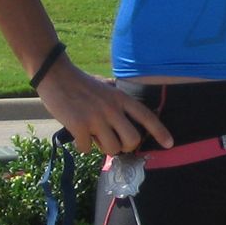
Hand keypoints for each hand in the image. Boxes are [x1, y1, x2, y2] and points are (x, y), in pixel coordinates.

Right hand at [37, 59, 171, 156]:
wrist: (56, 75)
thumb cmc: (81, 83)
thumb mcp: (107, 87)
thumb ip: (118, 102)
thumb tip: (128, 117)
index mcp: (121, 98)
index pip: (147, 117)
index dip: (160, 132)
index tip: (170, 144)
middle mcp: (112, 109)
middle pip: (132, 140)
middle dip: (125, 147)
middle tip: (114, 143)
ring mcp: (96, 118)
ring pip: (111, 149)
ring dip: (102, 148)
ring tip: (94, 137)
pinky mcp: (78, 126)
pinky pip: (87, 149)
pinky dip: (83, 147)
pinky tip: (78, 137)